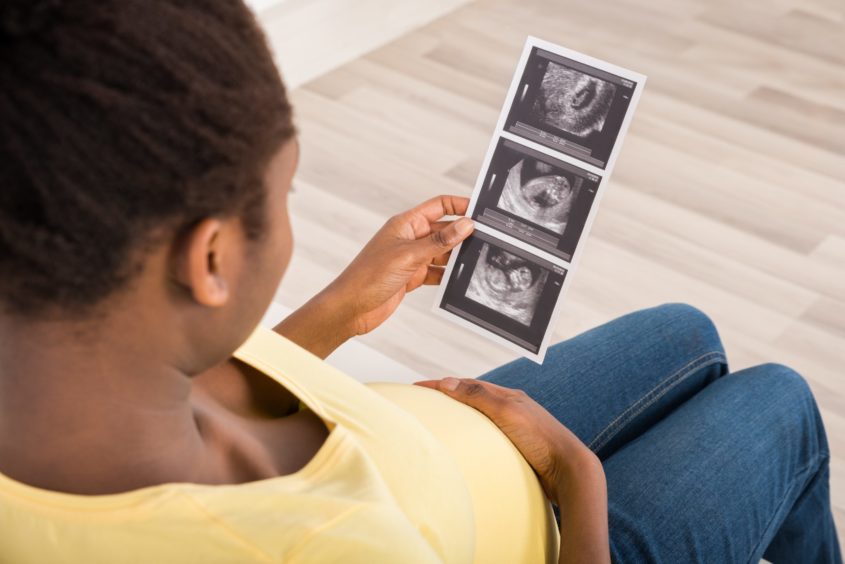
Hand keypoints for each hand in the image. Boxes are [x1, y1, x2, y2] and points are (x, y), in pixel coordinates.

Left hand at [323, 195, 474, 335]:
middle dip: (463, 234)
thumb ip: (439, 242)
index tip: (480, 210)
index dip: (459, 205)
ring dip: (457, 256)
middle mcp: (410, 238)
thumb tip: (465, 225)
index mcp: (406, 224)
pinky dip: (448, 275)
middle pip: (444, 230)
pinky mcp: (412, 277)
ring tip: (477, 260)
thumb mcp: (409, 255)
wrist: (351, 308)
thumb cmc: (368, 276)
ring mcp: (412, 258)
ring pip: (443, 252)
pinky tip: (459, 279)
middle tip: (487, 238)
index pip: (438, 206)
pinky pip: (437, 272)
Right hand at [413, 377, 610, 563]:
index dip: (441, 385)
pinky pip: (488, 436)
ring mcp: (516, 429)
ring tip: (439, 421)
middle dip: (448, 396)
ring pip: (480, 417)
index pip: (468, 385)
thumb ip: (478, 396)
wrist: (570, 471)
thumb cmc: (542, 440)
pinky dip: (471, 434)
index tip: (417, 387)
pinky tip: (466, 446)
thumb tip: (447, 382)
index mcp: (509, 397)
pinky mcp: (518, 449)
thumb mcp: (507, 412)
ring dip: (460, 415)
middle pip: (473, 398)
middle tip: (424, 401)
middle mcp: (512, 410)